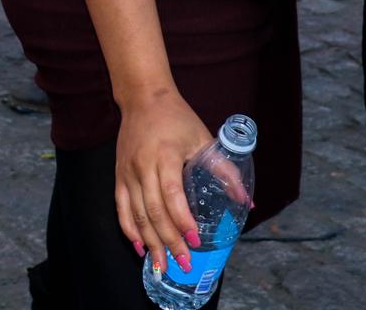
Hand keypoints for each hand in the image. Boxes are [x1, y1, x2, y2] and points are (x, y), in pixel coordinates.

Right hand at [115, 89, 230, 279]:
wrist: (143, 99)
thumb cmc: (177, 119)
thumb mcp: (204, 139)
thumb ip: (225, 170)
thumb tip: (245, 201)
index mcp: (165, 155)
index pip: (171, 194)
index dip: (182, 220)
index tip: (195, 240)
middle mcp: (143, 166)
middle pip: (154, 211)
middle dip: (169, 241)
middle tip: (184, 262)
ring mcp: (128, 172)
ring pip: (137, 215)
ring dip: (150, 243)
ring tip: (162, 265)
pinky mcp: (119, 176)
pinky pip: (122, 209)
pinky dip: (129, 230)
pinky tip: (140, 247)